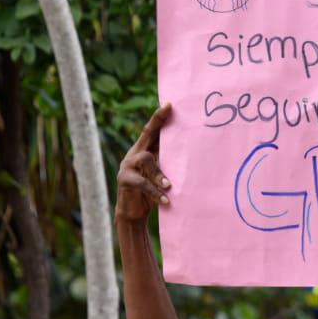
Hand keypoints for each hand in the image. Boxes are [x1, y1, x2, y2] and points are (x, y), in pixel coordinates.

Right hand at [115, 103, 171, 222]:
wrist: (133, 213)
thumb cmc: (151, 192)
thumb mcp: (161, 176)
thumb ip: (168, 164)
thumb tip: (192, 155)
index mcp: (144, 150)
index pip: (151, 130)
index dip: (159, 117)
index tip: (170, 105)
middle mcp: (134, 154)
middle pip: (146, 136)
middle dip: (158, 124)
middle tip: (170, 114)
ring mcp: (127, 167)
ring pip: (145, 160)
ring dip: (159, 173)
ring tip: (169, 186)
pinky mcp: (125, 180)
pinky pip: (142, 183)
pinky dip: (155, 192)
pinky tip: (165, 200)